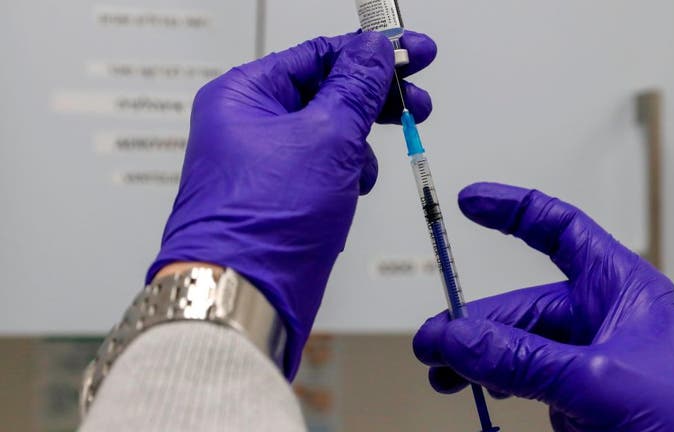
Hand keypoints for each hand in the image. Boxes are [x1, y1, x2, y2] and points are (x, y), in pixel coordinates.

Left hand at [148, 31, 436, 378]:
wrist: (243, 299)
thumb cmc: (261, 224)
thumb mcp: (326, 138)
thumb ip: (356, 88)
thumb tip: (374, 51)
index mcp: (242, 96)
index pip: (317, 55)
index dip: (370, 52)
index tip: (412, 51)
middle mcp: (247, 125)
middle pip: (325, 93)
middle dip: (372, 102)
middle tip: (415, 101)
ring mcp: (263, 163)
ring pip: (328, 134)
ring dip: (357, 149)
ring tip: (361, 172)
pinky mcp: (280, 195)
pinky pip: (323, 169)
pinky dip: (345, 177)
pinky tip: (349, 193)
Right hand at [413, 183, 673, 430]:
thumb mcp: (597, 381)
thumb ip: (523, 359)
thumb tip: (460, 338)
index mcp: (621, 289)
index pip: (561, 230)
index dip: (513, 210)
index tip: (470, 202)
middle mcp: (600, 317)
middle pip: (522, 301)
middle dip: (474, 320)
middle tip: (435, 341)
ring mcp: (584, 357)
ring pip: (514, 342)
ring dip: (474, 355)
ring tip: (442, 371)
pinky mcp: (573, 392)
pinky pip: (519, 374)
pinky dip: (491, 379)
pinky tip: (473, 387)